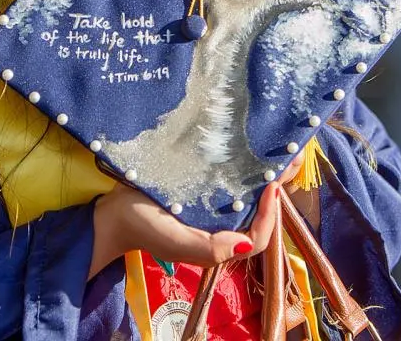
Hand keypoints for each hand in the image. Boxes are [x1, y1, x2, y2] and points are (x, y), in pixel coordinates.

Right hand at [89, 153, 304, 278]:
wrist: (112, 214)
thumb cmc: (144, 227)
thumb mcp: (178, 242)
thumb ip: (211, 247)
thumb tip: (247, 243)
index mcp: (218, 246)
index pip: (258, 236)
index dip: (270, 215)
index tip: (272, 186)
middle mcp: (219, 230)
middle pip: (257, 214)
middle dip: (275, 190)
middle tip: (288, 161)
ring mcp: (209, 213)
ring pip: (245, 199)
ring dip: (261, 178)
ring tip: (275, 154)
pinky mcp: (198, 196)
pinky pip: (227, 188)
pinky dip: (241, 173)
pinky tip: (245, 154)